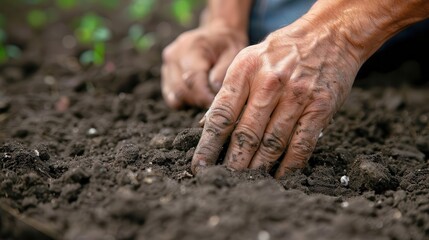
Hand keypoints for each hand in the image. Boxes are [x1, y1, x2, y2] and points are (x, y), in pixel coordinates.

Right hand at [161, 22, 247, 108]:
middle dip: (199, 102)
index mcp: (192, 47)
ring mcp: (167, 63)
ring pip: (174, 95)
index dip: (204, 97)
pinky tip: (197, 95)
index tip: (216, 105)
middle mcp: (174, 54)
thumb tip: (213, 92)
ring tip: (206, 98)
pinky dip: (183, 100)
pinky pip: (170, 95)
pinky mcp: (165, 72)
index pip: (193, 79)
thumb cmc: (227, 45)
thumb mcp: (234, 54)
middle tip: (214, 105)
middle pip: (181, 90)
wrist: (216, 33)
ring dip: (191, 102)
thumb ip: (223, 72)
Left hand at [192, 18, 361, 177]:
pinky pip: (301, 144)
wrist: (328, 35)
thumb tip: (206, 124)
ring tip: (247, 181)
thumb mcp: (247, 60)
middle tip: (224, 179)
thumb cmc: (281, 52)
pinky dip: (289, 165)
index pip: (221, 115)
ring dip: (258, 166)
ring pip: (272, 142)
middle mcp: (269, 83)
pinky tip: (278, 176)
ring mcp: (297, 96)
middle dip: (233, 162)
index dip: (208, 144)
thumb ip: (228, 93)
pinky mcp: (320, 107)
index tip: (200, 164)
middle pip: (246, 133)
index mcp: (245, 71)